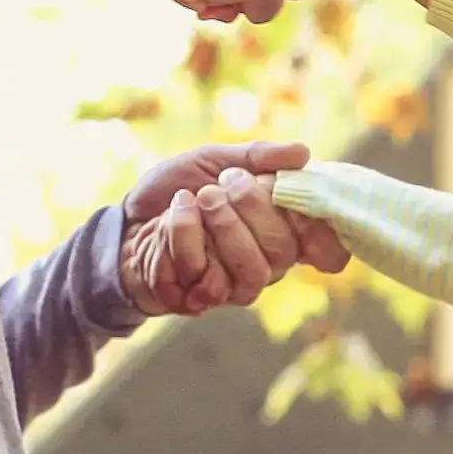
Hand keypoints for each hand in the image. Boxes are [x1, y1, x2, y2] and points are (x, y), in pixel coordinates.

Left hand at [119, 142, 350, 317]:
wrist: (125, 221)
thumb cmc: (176, 191)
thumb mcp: (212, 160)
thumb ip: (256, 157)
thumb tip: (303, 153)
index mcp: (282, 230)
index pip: (328, 250)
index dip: (320, 232)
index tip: (294, 200)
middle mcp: (269, 263)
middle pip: (284, 250)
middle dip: (252, 208)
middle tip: (220, 185)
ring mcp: (238, 286)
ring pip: (255, 271)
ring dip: (224, 227)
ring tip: (199, 199)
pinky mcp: (205, 300)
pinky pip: (210, 278)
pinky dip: (186, 237)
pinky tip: (173, 218)